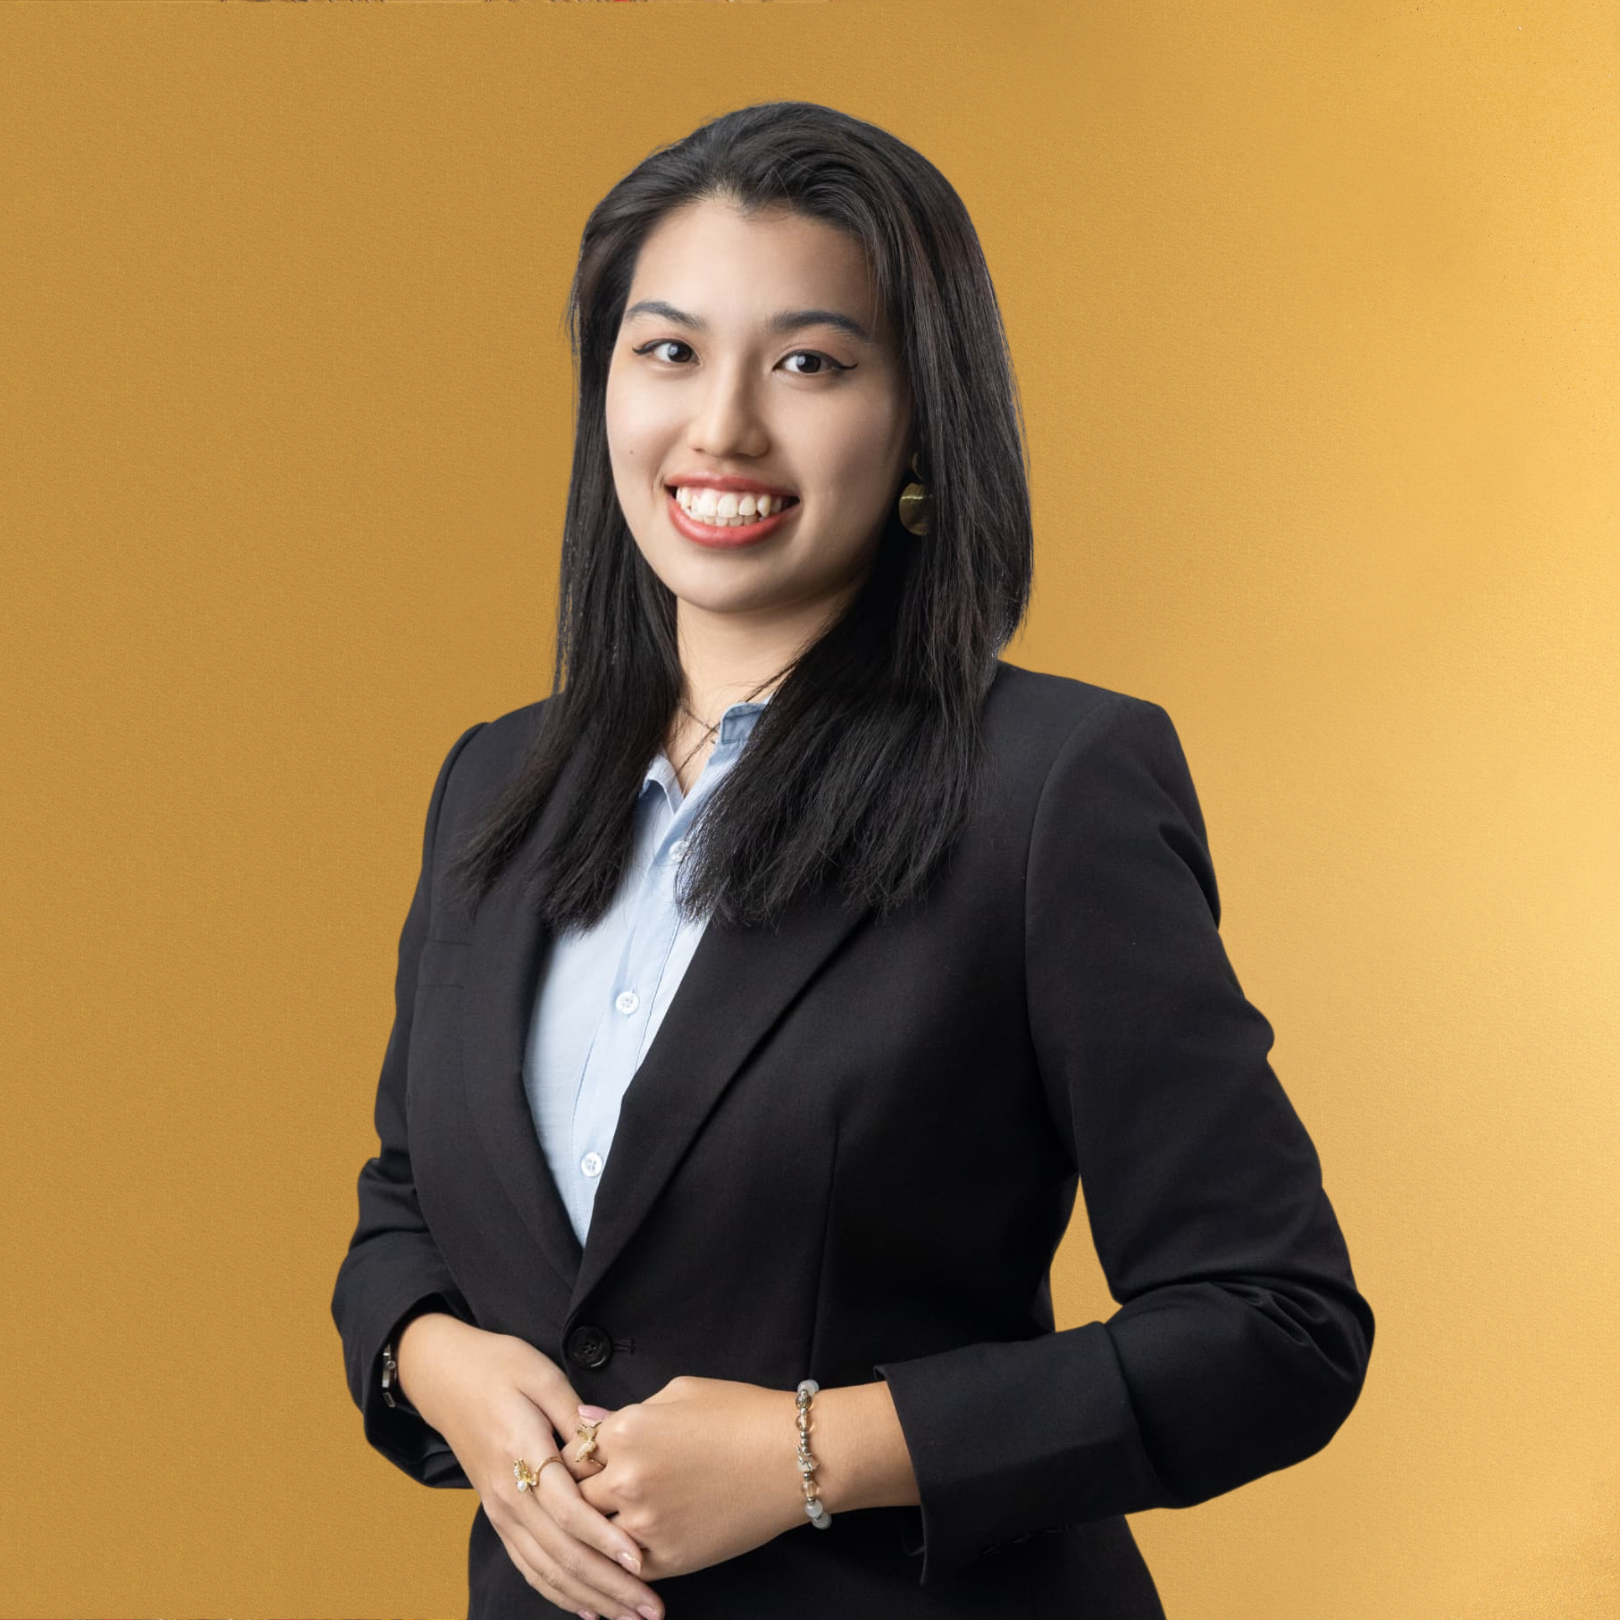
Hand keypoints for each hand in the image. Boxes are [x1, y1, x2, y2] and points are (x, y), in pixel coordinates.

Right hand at [395, 1314, 664, 1619]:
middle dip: (607, 1585)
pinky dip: (559, 1592)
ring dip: (590, 1597)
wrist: (444, 1376)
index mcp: (522, 1453)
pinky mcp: (499, 1516)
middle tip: (649, 1608)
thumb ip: (575, 1416)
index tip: (639, 1559)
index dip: (603, 1537)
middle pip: (560, 1552)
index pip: (566, 1509)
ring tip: (630, 1616)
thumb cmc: (499, 1367)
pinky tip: (588, 1609)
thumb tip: (608, 1445)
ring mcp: (500, 1510)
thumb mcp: (542, 1375)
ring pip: (546, 1569)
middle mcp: (508, 1494)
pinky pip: (529, 1565)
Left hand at [562, 1376, 807, 1580]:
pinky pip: (625, 1565)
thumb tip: (584, 1419)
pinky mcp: (669, 1559)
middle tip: (596, 1491)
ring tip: (615, 1517)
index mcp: (626, 1431)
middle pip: (575, 1495)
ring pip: (595, 1535)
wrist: (793, 1458)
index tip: (588, 1461)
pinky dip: (624, 1556)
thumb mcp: (681, 1392)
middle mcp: (627, 1480)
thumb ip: (625, 1412)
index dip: (578, 1456)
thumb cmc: (741, 1414)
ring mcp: (646, 1525)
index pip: (572, 1452)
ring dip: (600, 1526)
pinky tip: (634, 1543)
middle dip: (582, 1492)